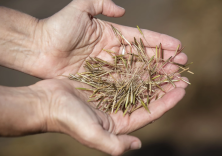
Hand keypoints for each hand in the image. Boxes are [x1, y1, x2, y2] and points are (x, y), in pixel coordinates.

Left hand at [31, 0, 186, 78]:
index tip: (178, 47)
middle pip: (143, 57)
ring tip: (174, 79)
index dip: (160, 42)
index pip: (141, 38)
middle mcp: (113, 51)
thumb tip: (121, 11)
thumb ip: (100, 3)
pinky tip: (152, 90)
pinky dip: (138, 86)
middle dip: (163, 61)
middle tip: (182, 66)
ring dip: (155, 75)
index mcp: (111, 34)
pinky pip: (122, 83)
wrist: (38, 48)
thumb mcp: (80, 7)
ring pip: (136, 72)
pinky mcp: (100, 81)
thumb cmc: (57, 27)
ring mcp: (107, 67)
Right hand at [31, 77, 187, 154]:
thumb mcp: (92, 135)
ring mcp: (112, 96)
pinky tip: (148, 59)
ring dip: (154, 75)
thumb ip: (115, 145)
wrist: (44, 103)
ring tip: (170, 64)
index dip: (168, 102)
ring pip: (139, 84)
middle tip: (182, 76)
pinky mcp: (104, 83)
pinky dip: (138, 67)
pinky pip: (125, 73)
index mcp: (119, 124)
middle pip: (148, 97)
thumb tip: (139, 145)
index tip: (182, 90)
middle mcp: (118, 110)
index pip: (150, 113)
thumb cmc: (67, 119)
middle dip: (165, 87)